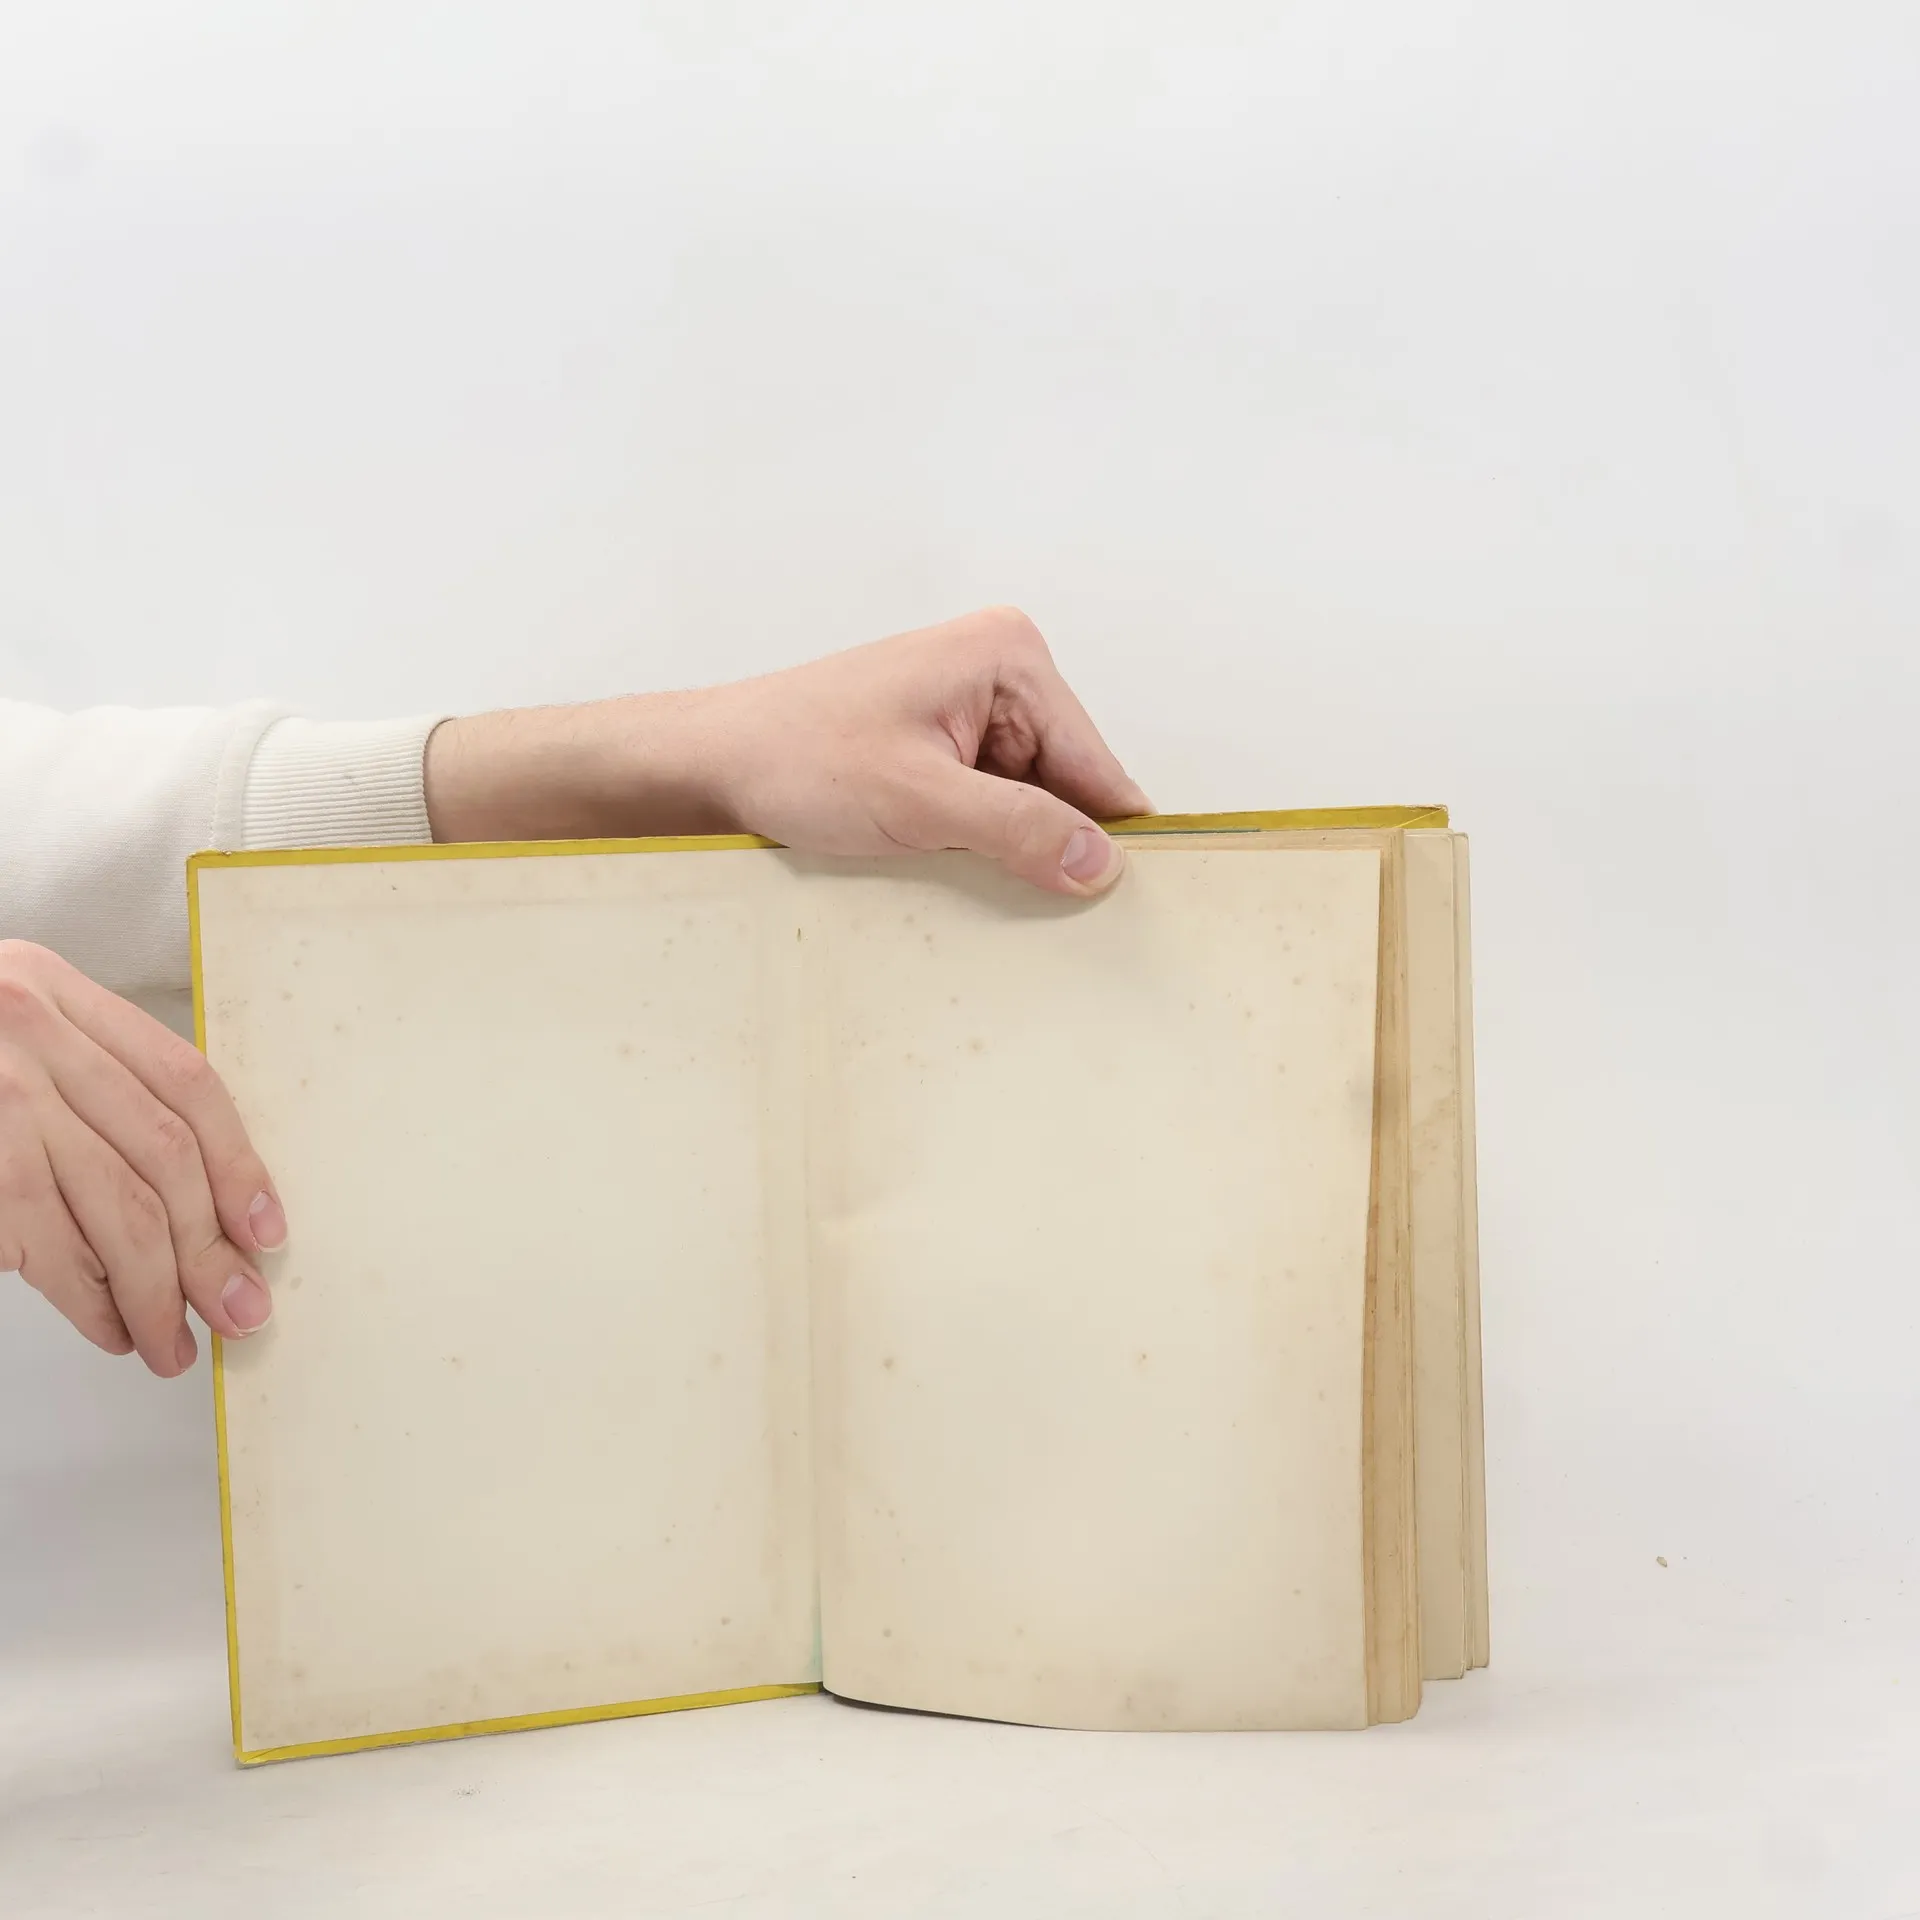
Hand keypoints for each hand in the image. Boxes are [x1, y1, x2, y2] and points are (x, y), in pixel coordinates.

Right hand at [0, 941, 283, 1376]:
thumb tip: (199, 1197)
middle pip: (162, 1155)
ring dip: (157, 1292)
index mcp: (55, 992)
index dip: (239, 1162)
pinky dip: (90, 1300)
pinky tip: (114, 1328)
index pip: (185, 1083)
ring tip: (175, 1344)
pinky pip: (47, 1248)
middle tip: (238, 1309)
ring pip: (116, 1209)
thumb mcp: (10, 1031)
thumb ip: (91, 1081)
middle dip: (209, 1246)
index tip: (265, 1230)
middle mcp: (28, 1035)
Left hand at [424, 608, 1152, 894]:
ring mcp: (970, 711)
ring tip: (966, 877)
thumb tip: (1103, 866)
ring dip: (1009, 850)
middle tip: (1038, 911)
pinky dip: (978, 845)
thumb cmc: (794, 757)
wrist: (709, 766)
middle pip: (1070, 785)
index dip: (1107, 837)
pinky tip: (949, 869)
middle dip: (1052, 844)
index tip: (1122, 904)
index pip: (1097, 763)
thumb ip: (1019, 829)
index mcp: (1009, 656)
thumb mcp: (919, 802)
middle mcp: (1000, 672)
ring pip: (1031, 805)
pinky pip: (991, 808)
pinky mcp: (941, 747)